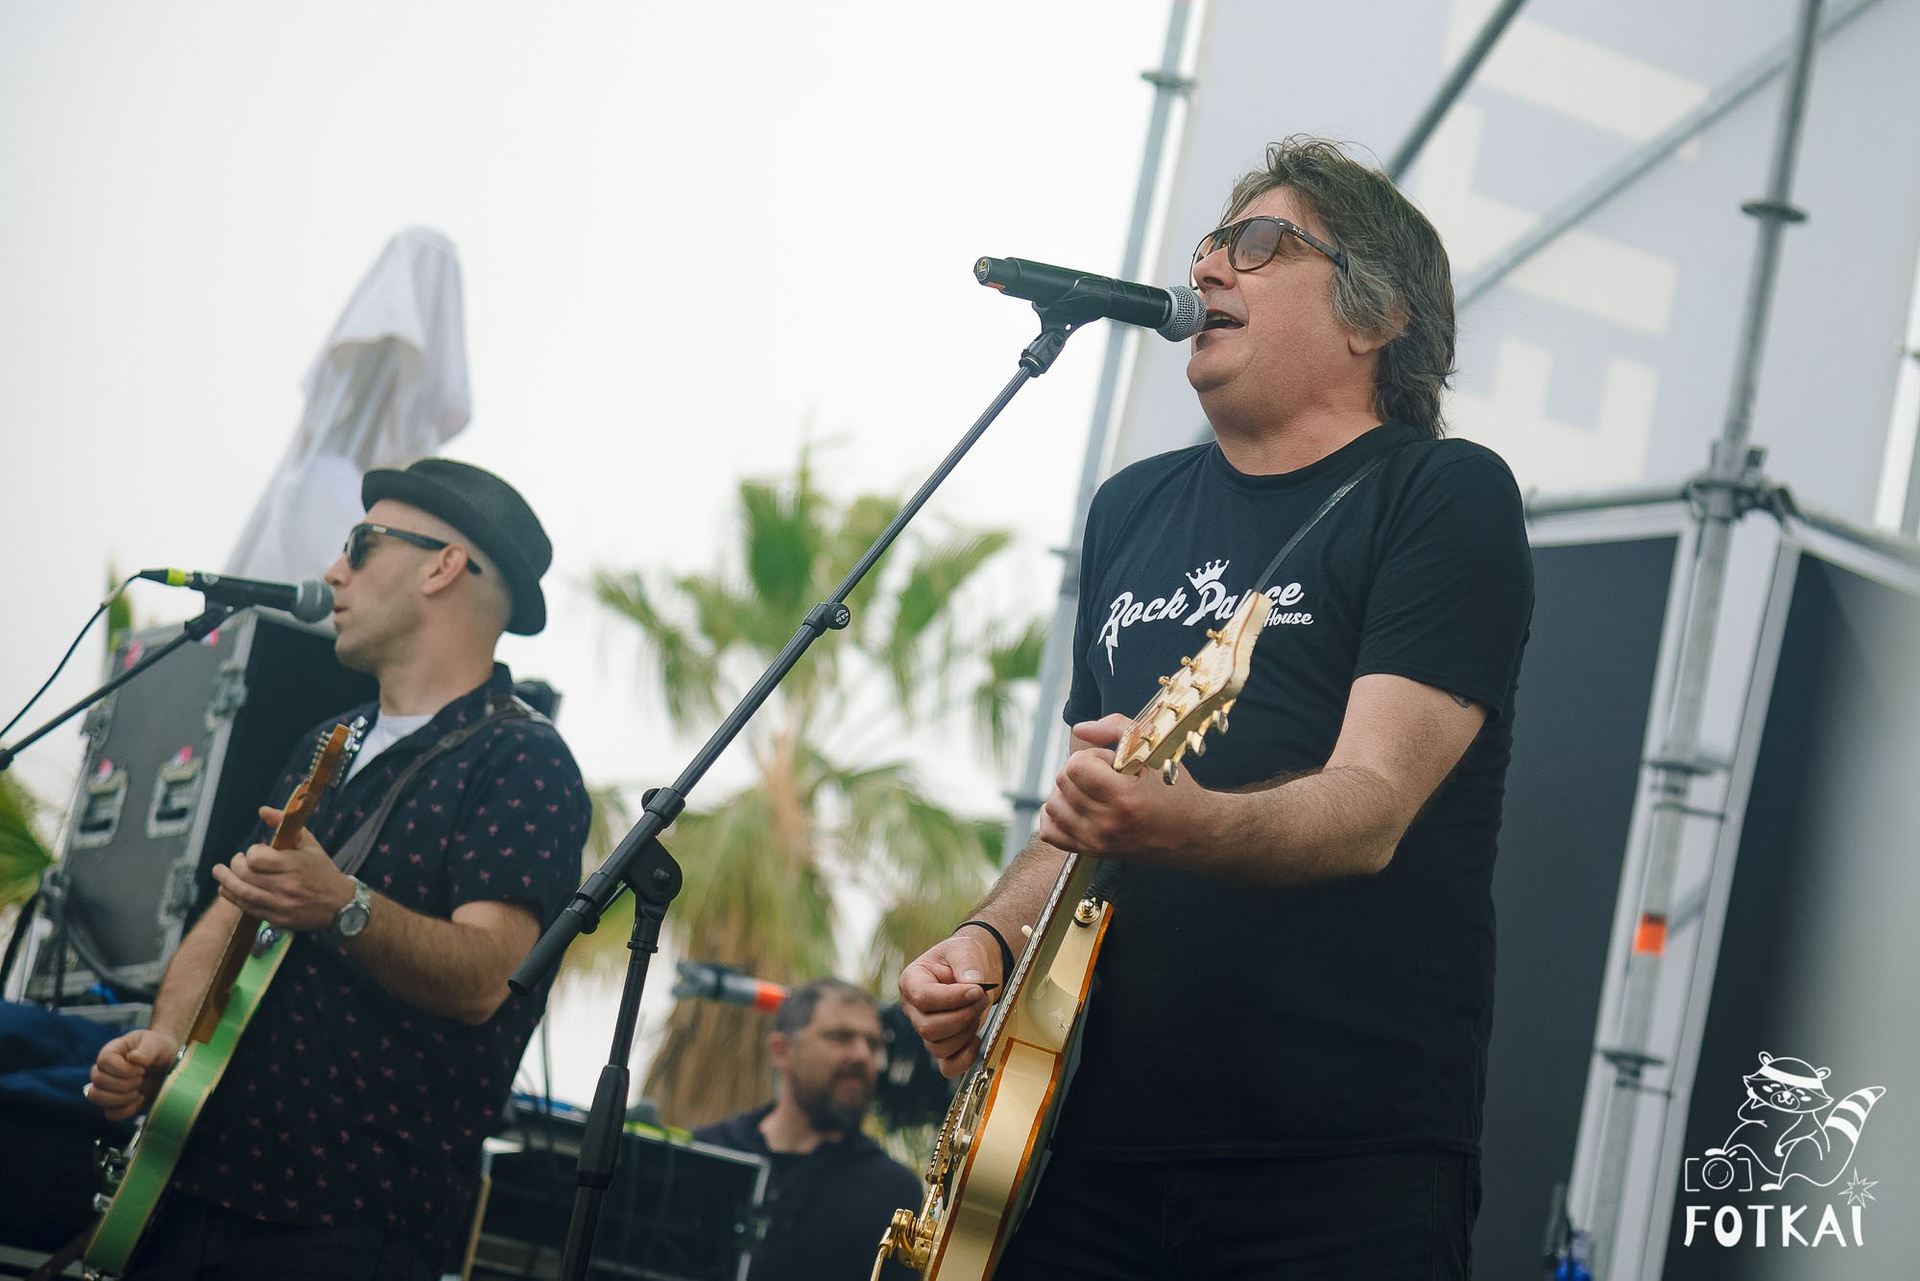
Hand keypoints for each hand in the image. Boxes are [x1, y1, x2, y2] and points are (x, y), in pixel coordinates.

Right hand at [88, 1027, 179, 1120]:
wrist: (168, 1063)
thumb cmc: (159, 1048)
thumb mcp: (157, 1043)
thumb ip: (146, 1049)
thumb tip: (132, 1057)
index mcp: (111, 1051)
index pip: (104, 1062)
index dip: (123, 1069)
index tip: (142, 1069)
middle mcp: (104, 1069)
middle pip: (97, 1081)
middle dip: (123, 1084)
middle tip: (142, 1079)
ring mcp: (107, 1087)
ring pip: (95, 1097)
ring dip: (120, 1098)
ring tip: (138, 1091)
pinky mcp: (115, 1103)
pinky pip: (109, 1113)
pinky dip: (125, 1110)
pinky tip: (140, 1099)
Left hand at [209, 806, 356, 932]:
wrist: (339, 904)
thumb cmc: (322, 870)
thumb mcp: (309, 843)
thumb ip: (286, 824)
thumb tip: (262, 810)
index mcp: (294, 864)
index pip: (256, 858)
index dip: (252, 852)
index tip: (258, 851)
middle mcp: (286, 886)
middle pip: (245, 875)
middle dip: (235, 865)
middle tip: (237, 860)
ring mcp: (280, 904)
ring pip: (242, 893)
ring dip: (226, 881)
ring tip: (219, 872)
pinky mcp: (277, 918)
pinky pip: (248, 908)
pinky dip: (233, 897)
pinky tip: (227, 889)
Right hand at [898, 932, 997, 1077]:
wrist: (976, 969)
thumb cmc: (965, 957)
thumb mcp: (965, 949)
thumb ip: (967, 963)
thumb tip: (973, 984)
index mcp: (912, 982)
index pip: (923, 998)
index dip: (952, 998)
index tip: (977, 990)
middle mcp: (913, 1009)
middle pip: (927, 1028)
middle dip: (961, 1017)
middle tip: (981, 998)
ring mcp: (926, 1030)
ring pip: (938, 1047)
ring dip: (965, 1033)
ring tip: (979, 1010)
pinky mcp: (943, 1045)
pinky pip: (947, 1067)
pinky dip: (964, 1059)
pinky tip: (977, 1040)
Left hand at [1037, 713, 1210, 860]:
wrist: (1192, 833)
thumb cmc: (1175, 789)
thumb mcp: (1154, 751)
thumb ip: (1116, 729)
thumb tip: (1079, 729)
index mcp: (1124, 797)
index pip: (1075, 766)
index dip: (1091, 756)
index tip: (1111, 763)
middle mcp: (1107, 823)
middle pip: (1063, 782)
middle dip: (1082, 771)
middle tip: (1108, 777)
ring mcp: (1097, 841)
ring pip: (1053, 806)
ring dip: (1067, 792)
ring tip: (1094, 791)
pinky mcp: (1092, 852)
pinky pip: (1051, 833)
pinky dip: (1056, 816)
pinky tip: (1075, 807)